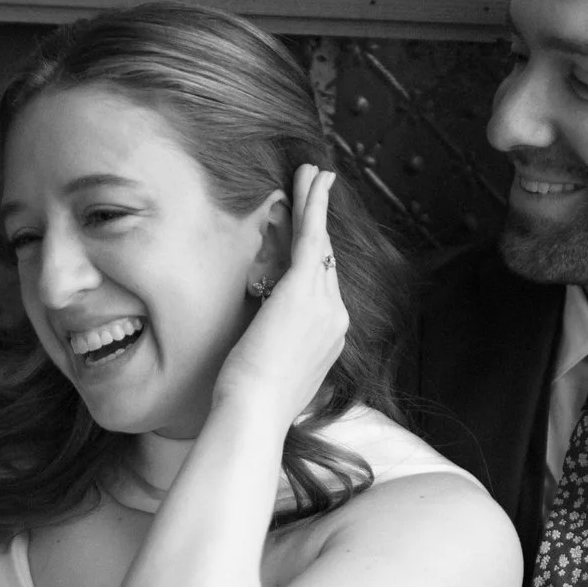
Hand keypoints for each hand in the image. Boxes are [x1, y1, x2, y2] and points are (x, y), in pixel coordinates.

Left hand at [216, 164, 348, 420]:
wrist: (254, 412)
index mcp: (329, 339)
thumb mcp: (270, 372)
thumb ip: (276, 350)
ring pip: (320, 242)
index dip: (313, 259)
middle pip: (325, 261)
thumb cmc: (252, 403)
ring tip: (313, 173)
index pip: (322, 289)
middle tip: (317, 188)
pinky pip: (311, 236)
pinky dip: (312, 205)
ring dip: (317, 204)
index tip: (306, 238)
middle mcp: (335, 318)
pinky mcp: (303, 289)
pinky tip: (311, 179)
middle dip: (318, 224)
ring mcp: (324, 303)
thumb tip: (264, 343)